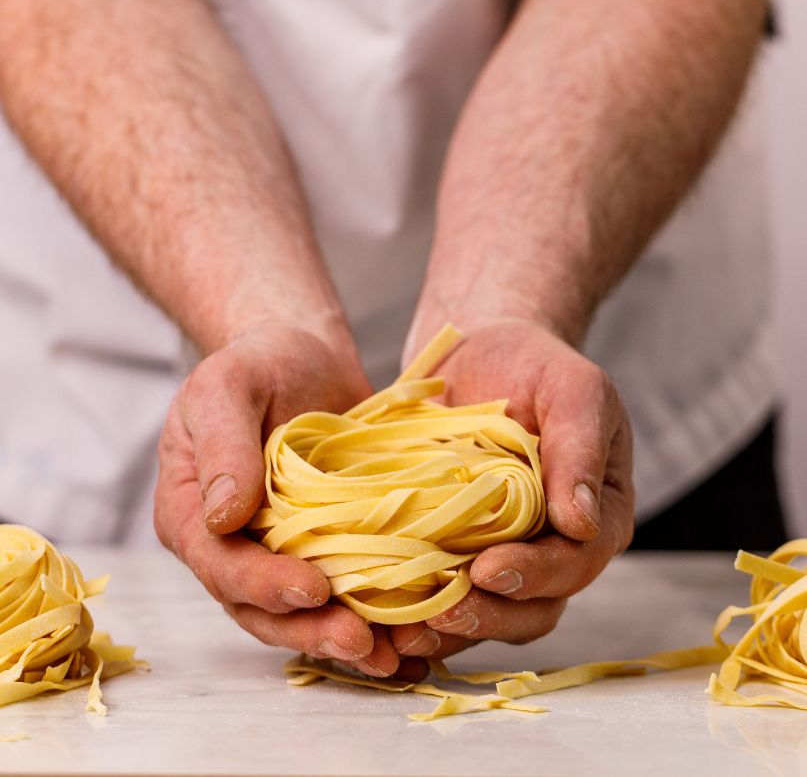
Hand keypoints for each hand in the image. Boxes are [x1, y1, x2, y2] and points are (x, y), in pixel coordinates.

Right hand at [154, 321, 410, 677]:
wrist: (304, 353)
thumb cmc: (257, 361)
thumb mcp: (227, 385)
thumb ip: (222, 444)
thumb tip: (222, 516)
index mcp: (191, 512)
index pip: (220, 564)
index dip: (264, 585)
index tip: (312, 590)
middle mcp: (231, 546)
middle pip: (261, 609)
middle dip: (310, 631)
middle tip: (362, 641)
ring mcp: (279, 552)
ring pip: (303, 615)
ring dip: (345, 639)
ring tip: (395, 654)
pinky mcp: (326, 548)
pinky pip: (344, 593)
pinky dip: (375, 617)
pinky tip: (414, 635)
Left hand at [390, 319, 633, 660]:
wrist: (482, 349)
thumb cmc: (536, 363)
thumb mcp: (573, 388)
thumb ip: (581, 447)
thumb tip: (581, 522)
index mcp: (595, 516)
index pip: (574, 564)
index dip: (534, 576)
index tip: (488, 571)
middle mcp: (552, 547)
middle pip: (531, 608)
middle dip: (487, 615)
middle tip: (441, 610)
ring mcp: (502, 552)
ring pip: (485, 612)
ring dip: (446, 626)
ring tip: (402, 628)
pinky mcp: (453, 549)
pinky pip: (439, 592)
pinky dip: (413, 608)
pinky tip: (380, 612)